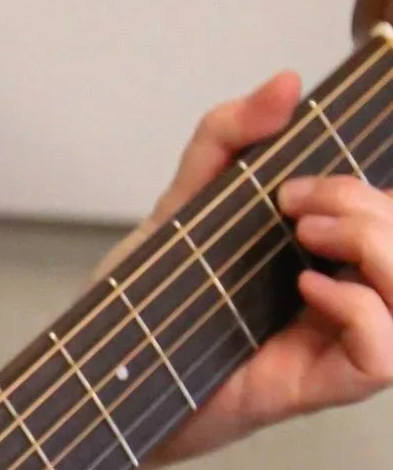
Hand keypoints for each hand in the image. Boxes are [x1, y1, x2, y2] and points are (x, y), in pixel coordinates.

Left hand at [136, 73, 392, 464]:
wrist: (105, 365)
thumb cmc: (153, 294)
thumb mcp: (187, 199)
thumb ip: (228, 136)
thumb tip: (285, 83)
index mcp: (330, 255)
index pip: (390, 214)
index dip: (363, 190)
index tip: (296, 184)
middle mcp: (346, 298)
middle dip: (367, 210)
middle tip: (296, 208)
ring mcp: (337, 343)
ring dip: (379, 250)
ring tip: (305, 239)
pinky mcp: (318, 385)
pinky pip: (383, 356)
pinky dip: (361, 312)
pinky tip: (310, 288)